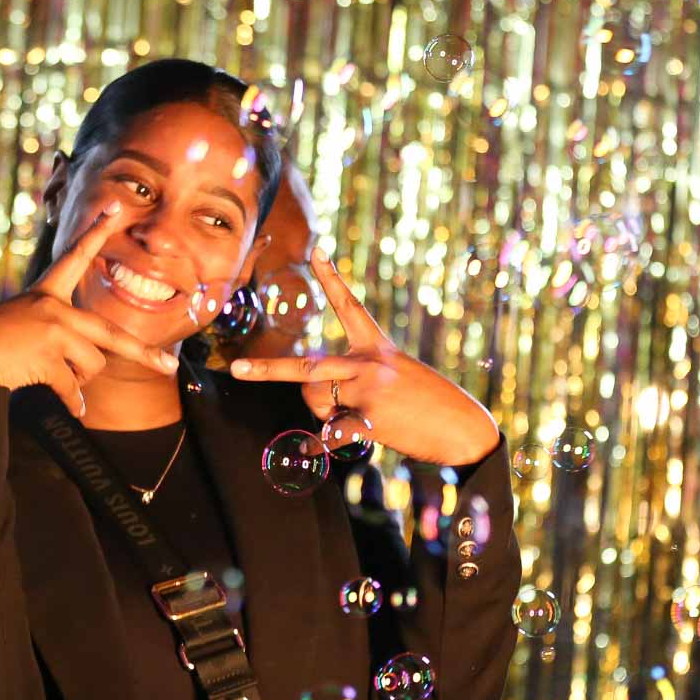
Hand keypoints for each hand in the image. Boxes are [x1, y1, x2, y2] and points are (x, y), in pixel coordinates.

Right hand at [0, 201, 180, 416]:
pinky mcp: (49, 355)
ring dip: (75, 383)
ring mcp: (53, 330)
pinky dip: (72, 402)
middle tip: (167, 368)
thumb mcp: (21, 330)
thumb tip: (83, 389)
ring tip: (47, 377)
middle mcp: (52, 306)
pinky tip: (67, 407)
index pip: (73, 258)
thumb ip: (54, 341)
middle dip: (143, 354)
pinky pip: (73, 389)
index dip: (95, 233)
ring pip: (91, 366)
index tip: (113, 207)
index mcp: (44, 294)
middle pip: (110, 334)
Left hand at [227, 247, 499, 465]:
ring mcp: (368, 389)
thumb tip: (318, 402)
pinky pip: (330, 432)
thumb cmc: (429, 403)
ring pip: (316, 402)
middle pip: (305, 366)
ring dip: (325, 415)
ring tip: (358, 418)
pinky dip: (318, 444)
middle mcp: (368, 362)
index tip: (317, 249)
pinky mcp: (370, 418)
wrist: (463, 427)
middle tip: (236, 370)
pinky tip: (309, 450)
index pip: (349, 305)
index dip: (331, 278)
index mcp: (376, 347)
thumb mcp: (394, 379)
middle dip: (266, 370)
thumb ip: (355, 381)